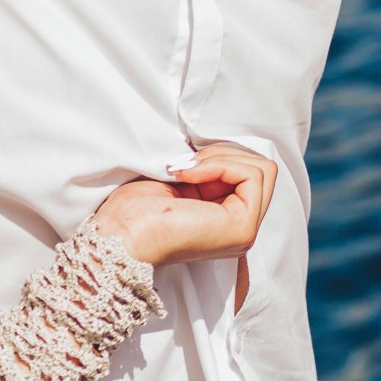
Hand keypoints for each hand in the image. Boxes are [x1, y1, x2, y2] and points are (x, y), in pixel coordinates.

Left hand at [93, 143, 277, 265]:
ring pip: (262, 168)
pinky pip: (252, 175)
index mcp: (227, 220)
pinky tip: (192, 176)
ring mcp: (245, 230)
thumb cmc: (135, 212)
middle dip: (225, 154)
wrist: (118, 235)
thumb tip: (233, 145)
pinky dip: (222, 165)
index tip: (184, 165)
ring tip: (188, 170)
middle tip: (188, 165)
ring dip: (222, 158)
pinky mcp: (243, 226)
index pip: (249, 172)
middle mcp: (241, 228)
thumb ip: (212, 169)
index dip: (221, 157)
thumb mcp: (183, 180)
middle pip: (262, 168)